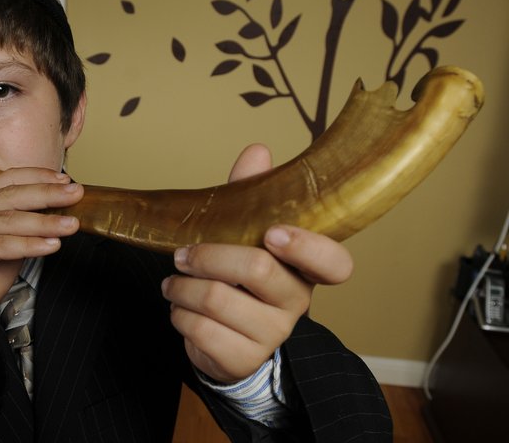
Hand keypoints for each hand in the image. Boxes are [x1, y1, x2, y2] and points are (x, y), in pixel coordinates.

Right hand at [0, 168, 82, 329]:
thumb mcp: (12, 244)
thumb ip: (28, 226)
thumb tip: (61, 209)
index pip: (8, 180)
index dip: (38, 177)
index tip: (66, 180)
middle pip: (10, 196)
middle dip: (47, 194)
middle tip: (75, 194)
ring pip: (7, 220)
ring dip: (44, 222)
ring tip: (70, 225)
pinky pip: (0, 245)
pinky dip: (28, 245)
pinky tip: (51, 245)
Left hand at [161, 144, 352, 382]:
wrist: (227, 340)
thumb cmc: (238, 279)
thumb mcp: (244, 233)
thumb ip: (251, 193)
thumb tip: (258, 151)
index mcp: (304, 269)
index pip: (335, 263)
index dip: (307, 246)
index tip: (272, 232)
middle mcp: (296, 302)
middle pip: (257, 269)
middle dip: (208, 255)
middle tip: (182, 254)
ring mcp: (272, 334)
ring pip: (217, 300)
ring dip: (182, 287)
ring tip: (174, 282)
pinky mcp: (242, 359)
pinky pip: (200, 330)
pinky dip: (178, 314)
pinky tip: (180, 309)